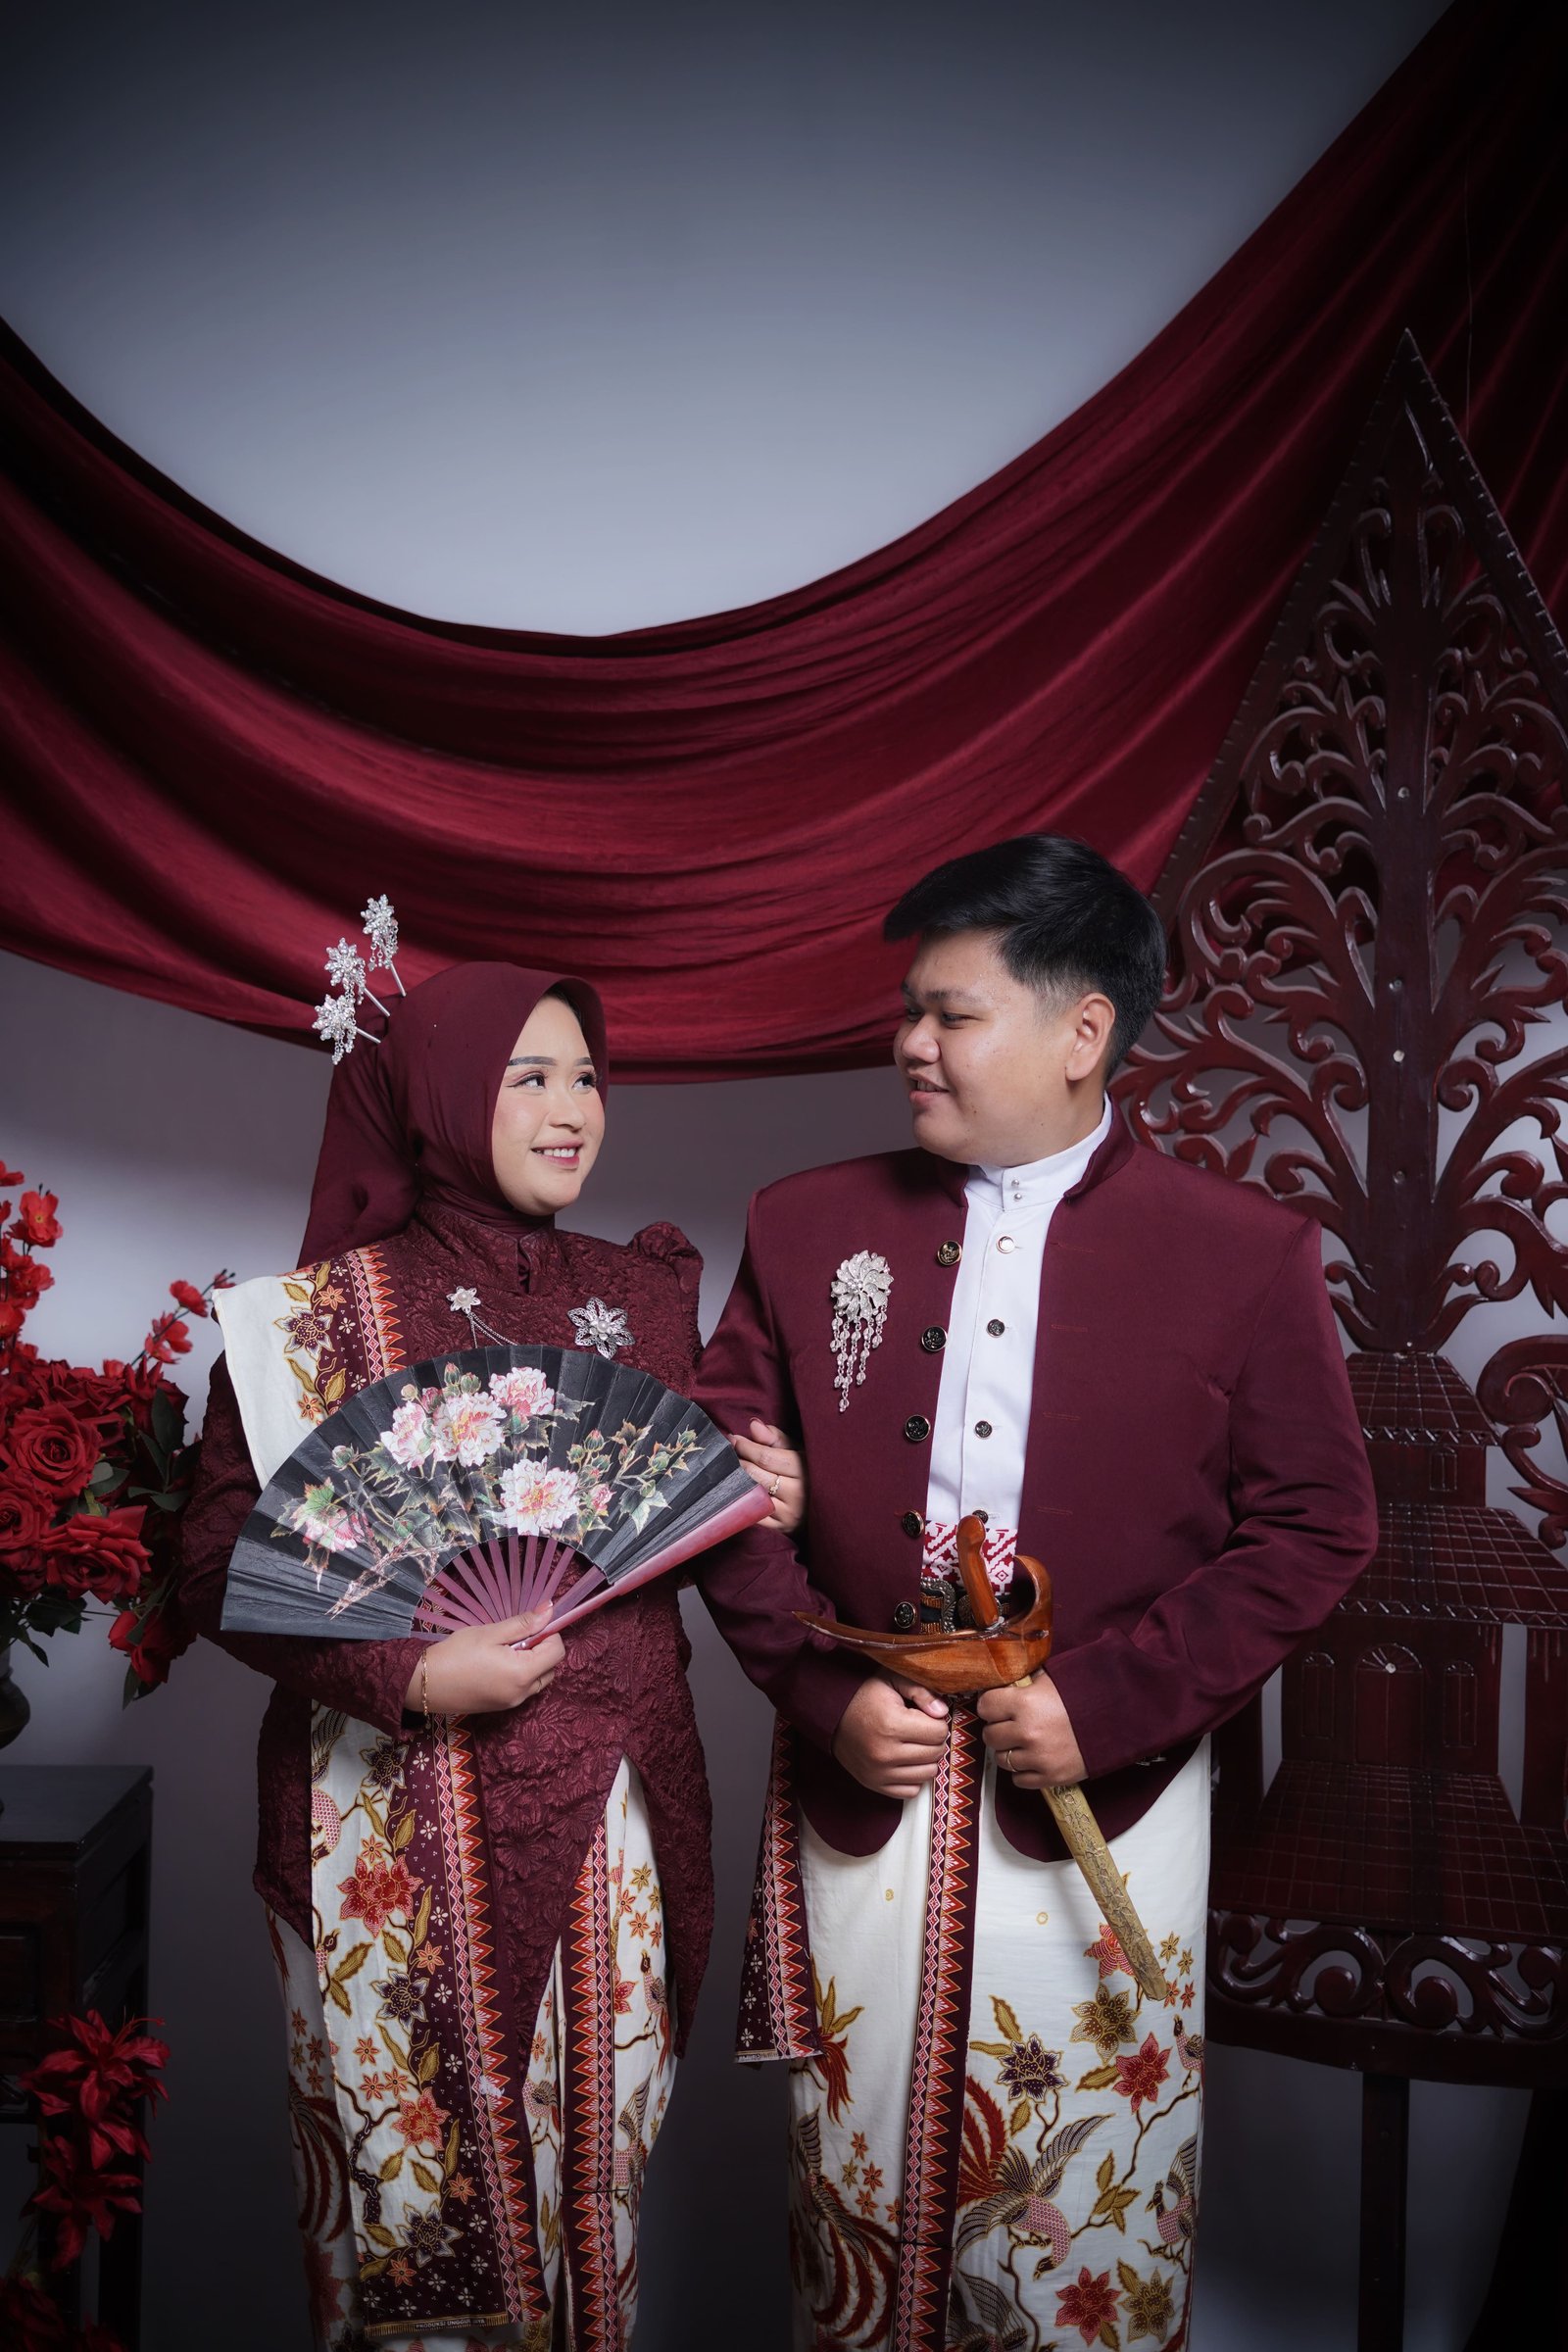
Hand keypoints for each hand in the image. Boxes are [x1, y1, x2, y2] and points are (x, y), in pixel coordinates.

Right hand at [405, 1612, 565, 1718]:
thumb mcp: (490, 1633)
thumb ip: (523, 1623)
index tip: (529, 1626)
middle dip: (542, 1649)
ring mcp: (512, 1703)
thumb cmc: (457, 1654)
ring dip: (532, 1663)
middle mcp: (522, 1694)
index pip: (557, 1653)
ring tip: (505, 1651)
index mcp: (522, 1674)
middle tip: (515, 1638)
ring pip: (539, 1680)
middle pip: (551, 1668)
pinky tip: (497, 1664)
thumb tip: (550, 1609)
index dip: (549, 1634)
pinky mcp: (501, 1707)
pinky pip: (523, 1689)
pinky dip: (520, 1675)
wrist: (425, 1684)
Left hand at [730, 1419, 805, 1533]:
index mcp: (804, 1470)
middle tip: (729, 1452)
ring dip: (737, 1480)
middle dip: (739, 1461)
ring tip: (732, 1469)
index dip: (746, 1446)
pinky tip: (738, 1489)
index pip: (766, 1457)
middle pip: (756, 1474)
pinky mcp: (779, 1527)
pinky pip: (753, 1513)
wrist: (829, 1507)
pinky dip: (742, 1499)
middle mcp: (797, 1493)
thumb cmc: (809, 1474)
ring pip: (752, 1493)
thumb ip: (775, 1439)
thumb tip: (753, 1425)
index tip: (734, 1438)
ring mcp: (788, 1513)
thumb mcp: (798, 1453)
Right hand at [831, 1673, 948, 1797]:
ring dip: (926, 1759)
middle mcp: (885, 1753)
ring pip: (928, 1774)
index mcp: (892, 1724)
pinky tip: (905, 1761)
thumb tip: (943, 1712)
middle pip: (935, 1754)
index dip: (937, 1722)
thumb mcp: (892, 1680)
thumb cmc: (866, 1695)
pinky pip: (911, 1791)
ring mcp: (879, 1773)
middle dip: (934, 1740)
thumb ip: (920, 1691)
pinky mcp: (874, 1784)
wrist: (831, 1715)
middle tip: (921, 1729)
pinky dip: (914, 1777)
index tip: (925, 1716)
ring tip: (913, 1744)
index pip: (939, 1732)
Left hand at [977, 1676, 1085, 1788]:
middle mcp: (1027, 1732)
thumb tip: (1006, 1683)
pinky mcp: (1050, 1777)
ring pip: (1002, 1760)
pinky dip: (1022, 1771)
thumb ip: (1025, 1682)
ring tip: (1023, 1742)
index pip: (985, 1706)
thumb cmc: (1083, 1697)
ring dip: (1009, 1751)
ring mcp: (1038, 1757)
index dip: (990, 1706)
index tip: (997, 1707)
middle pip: (990, 1735)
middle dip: (997, 1729)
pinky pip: (1018, 1780)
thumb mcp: (1051, 1680)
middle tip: (1010, 1725)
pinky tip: (1033, 1758)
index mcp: (1025, 1703)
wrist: (1116, 1721)